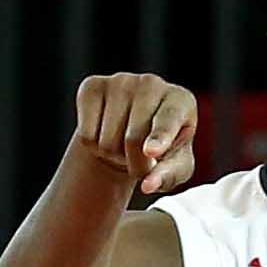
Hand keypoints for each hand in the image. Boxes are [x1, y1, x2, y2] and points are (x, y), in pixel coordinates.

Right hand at [74, 69, 198, 197]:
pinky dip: (93, 146)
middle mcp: (152, 84)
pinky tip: (105, 134)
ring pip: (107, 139)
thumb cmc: (162, 151)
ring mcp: (120, 81)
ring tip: (124, 146)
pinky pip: (86, 134)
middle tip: (141, 163)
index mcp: (181, 100)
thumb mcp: (174, 167)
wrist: (131, 131)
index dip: (160, 137)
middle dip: (135, 164)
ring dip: (114, 155)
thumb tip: (148, 185)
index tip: (151, 151)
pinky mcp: (92, 86)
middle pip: (133, 139)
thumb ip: (167, 176)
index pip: (169, 119)